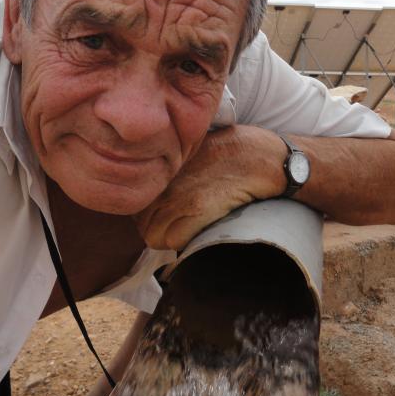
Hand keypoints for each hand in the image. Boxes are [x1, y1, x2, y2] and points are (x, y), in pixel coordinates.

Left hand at [134, 125, 284, 249]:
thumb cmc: (230, 153)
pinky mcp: (197, 209)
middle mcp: (163, 182)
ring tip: (189, 230)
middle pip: (142, 225)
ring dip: (170, 239)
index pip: (135, 207)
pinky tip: (199, 230)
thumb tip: (158, 197)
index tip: (165, 217)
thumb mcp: (190, 154)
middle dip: (158, 231)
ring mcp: (178, 196)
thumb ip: (170, 174)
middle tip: (178, 227)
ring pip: (154, 237)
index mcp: (160, 169)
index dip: (150, 217)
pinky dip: (184, 242)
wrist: (259, 156)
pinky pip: (174, 241)